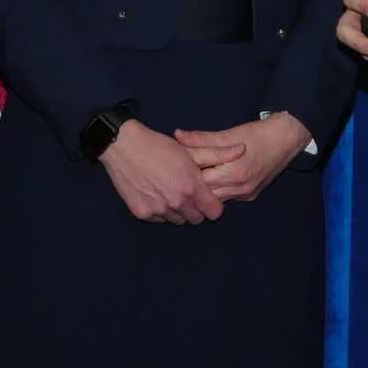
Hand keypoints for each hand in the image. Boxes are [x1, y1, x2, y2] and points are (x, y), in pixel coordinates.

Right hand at [100, 119, 229, 224]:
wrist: (124, 147)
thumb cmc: (159, 147)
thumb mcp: (190, 150)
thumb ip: (218, 154)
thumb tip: (243, 149)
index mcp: (192, 189)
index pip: (214, 213)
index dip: (213, 205)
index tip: (207, 196)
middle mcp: (177, 204)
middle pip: (196, 220)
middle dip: (196, 208)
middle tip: (187, 191)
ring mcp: (159, 211)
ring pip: (177, 220)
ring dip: (178, 210)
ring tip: (171, 190)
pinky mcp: (142, 213)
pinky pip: (159, 219)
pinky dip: (160, 210)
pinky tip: (156, 193)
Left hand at [176, 112, 312, 203]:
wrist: (286, 140)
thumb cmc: (257, 134)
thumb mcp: (228, 134)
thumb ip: (201, 139)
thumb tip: (177, 136)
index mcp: (233, 173)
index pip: (200, 181)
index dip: (186, 174)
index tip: (175, 168)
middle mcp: (240, 188)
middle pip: (206, 194)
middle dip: (193, 185)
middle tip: (179, 176)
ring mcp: (246, 194)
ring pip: (216, 199)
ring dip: (205, 190)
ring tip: (192, 180)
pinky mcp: (250, 196)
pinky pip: (227, 198)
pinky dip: (217, 191)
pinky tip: (210, 183)